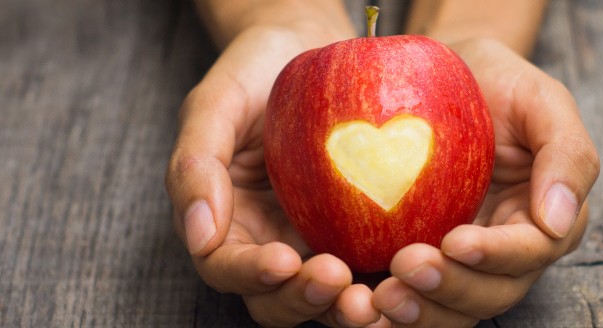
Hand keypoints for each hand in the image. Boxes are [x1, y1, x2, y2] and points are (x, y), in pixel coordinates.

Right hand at [165, 25, 380, 326]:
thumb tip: (198, 236)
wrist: (308, 47)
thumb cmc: (254, 71)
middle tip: (335, 278)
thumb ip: (195, 167)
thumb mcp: (214, 105)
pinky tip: (407, 269)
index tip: (282, 261)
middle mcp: (267, 244)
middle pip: (275, 300)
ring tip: (370, 295)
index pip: (226, 268)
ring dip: (342, 306)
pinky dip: (385, 282)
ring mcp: (316, 242)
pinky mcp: (361, 235)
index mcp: (224, 223)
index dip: (250, 275)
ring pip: (324, 299)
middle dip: (301, 300)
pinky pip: (371, 268)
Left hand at [372, 38, 599, 325]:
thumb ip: (566, 154)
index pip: (530, 251)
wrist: (434, 76)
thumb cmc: (493, 83)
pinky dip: (386, 316)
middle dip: (449, 289)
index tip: (456, 241)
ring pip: (451, 311)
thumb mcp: (540, 98)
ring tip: (378, 297)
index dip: (496, 255)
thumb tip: (560, 219)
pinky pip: (410, 301)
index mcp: (544, 219)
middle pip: (490, 293)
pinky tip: (358, 306)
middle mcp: (506, 254)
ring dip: (418, 313)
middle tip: (404, 266)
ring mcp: (460, 265)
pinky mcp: (418, 266)